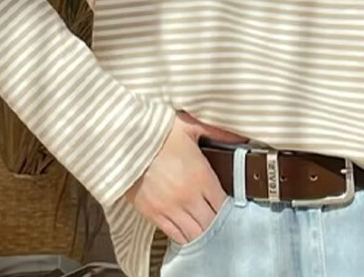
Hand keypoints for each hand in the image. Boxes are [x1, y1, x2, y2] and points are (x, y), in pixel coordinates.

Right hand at [123, 110, 248, 244]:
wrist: (123, 139)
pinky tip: (188, 233)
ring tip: (206, 230)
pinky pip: (174, 235)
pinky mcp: (152, 214)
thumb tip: (241, 137)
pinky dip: (184, 237)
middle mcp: (188, 197)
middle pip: (212, 225)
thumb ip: (218, 132)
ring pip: (195, 235)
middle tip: (222, 223)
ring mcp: (170, 208)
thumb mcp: (190, 125)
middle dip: (219, 226)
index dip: (231, 211)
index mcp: (201, 176)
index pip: (225, 206)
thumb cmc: (155, 131)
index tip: (233, 209)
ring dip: (203, 234)